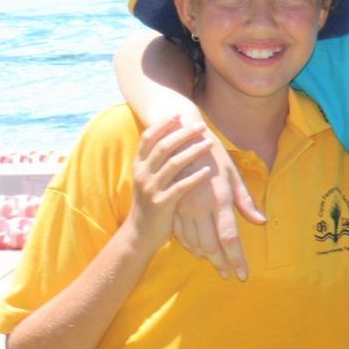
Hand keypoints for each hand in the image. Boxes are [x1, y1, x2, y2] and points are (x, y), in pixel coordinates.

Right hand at [128, 116, 213, 249]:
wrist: (139, 234)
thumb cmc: (150, 203)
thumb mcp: (148, 180)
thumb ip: (157, 162)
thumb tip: (172, 139)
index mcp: (138, 165)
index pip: (148, 137)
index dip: (163, 124)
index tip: (179, 114)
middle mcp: (142, 174)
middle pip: (163, 146)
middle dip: (184, 133)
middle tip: (201, 126)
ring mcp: (151, 189)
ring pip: (173, 163)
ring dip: (193, 151)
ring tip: (209, 143)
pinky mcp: (161, 203)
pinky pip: (181, 187)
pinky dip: (195, 177)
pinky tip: (208, 170)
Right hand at [169, 136, 264, 279]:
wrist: (181, 139)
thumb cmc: (213, 156)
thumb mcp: (233, 174)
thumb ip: (246, 201)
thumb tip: (261, 222)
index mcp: (220, 199)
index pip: (230, 237)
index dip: (236, 258)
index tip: (242, 274)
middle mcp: (201, 206)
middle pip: (212, 245)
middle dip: (222, 263)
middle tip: (230, 276)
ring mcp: (183, 207)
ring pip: (195, 242)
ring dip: (207, 257)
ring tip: (218, 267)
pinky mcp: (171, 205)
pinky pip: (180, 233)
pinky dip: (190, 245)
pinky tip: (198, 252)